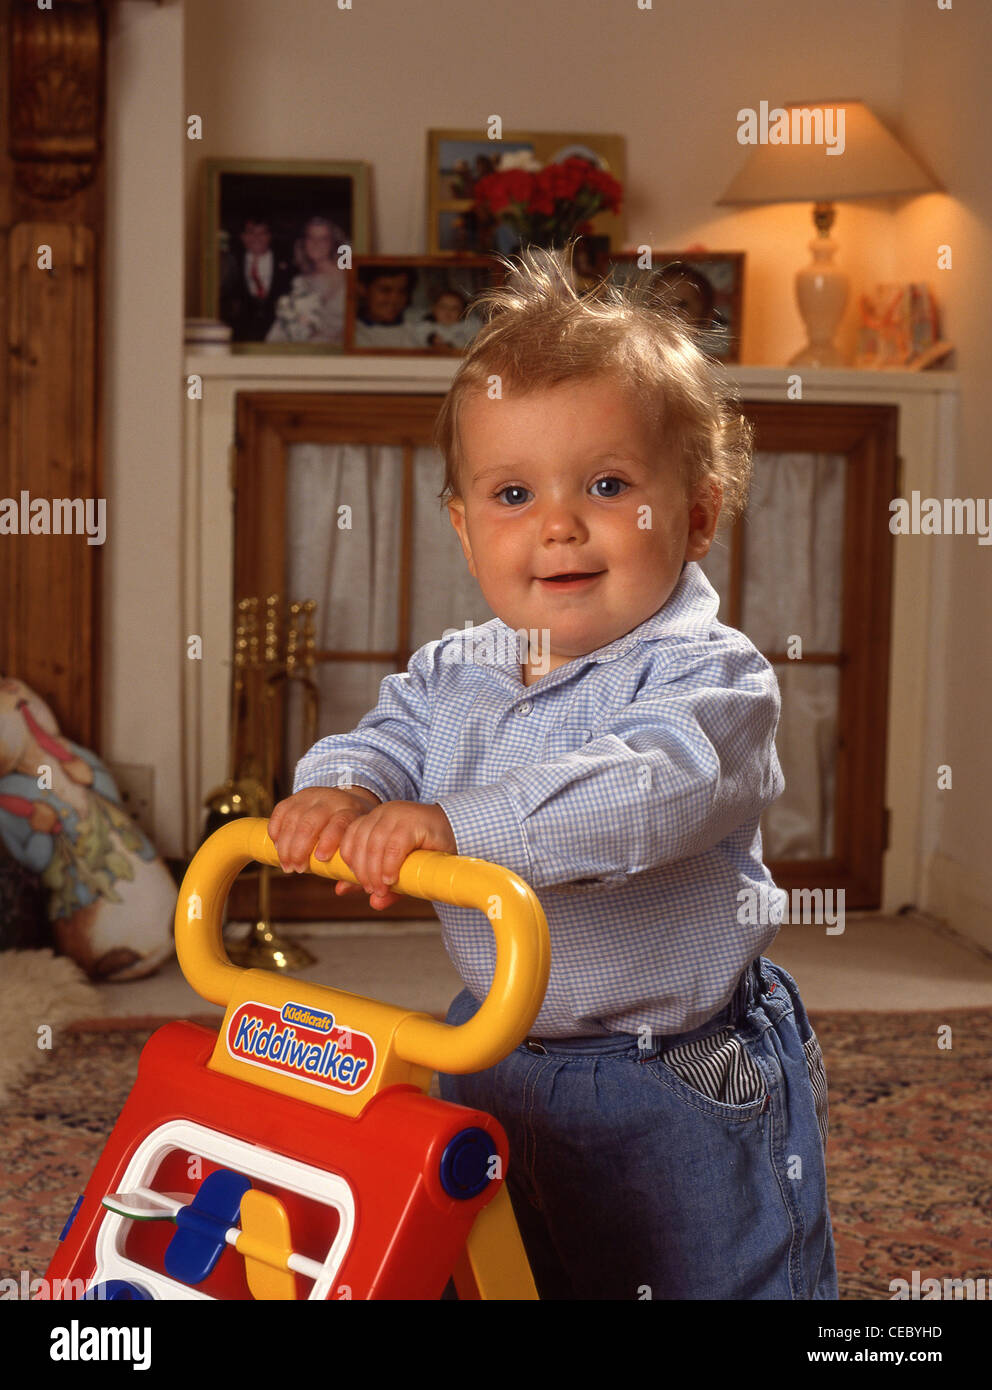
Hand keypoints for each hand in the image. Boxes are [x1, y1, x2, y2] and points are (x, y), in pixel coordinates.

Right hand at [267, 786, 381, 874]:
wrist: (347, 800)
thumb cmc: (353, 831)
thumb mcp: (359, 845)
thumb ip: (352, 870)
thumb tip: (340, 889)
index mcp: (352, 812)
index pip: (340, 822)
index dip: (329, 840)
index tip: (320, 858)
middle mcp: (332, 801)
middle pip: (311, 822)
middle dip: (299, 848)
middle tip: (295, 869)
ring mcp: (313, 797)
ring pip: (293, 818)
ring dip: (286, 845)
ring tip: (286, 864)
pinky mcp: (296, 797)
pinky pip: (281, 811)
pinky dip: (276, 829)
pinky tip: (278, 846)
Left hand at [334, 800, 456, 910]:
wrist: (460, 834)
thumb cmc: (428, 851)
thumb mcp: (397, 867)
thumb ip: (375, 878)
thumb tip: (351, 895)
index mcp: (375, 818)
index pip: (350, 837)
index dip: (350, 862)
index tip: (359, 883)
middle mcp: (383, 813)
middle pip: (361, 842)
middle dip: (362, 871)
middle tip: (371, 890)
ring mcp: (398, 815)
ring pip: (374, 845)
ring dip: (374, 872)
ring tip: (381, 889)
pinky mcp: (413, 821)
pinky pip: (393, 846)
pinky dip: (389, 865)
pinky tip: (391, 879)